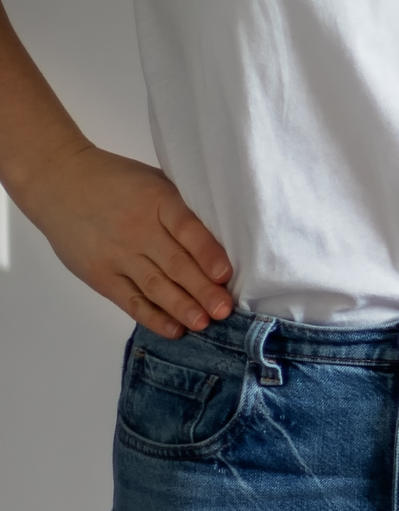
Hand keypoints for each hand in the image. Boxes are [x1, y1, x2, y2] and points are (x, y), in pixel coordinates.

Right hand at [16, 145, 234, 338]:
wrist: (59, 183)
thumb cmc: (119, 181)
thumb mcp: (155, 181)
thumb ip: (184, 207)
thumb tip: (228, 235)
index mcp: (158, 201)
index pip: (186, 229)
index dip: (207, 253)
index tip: (225, 274)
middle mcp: (137, 229)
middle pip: (174, 263)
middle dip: (202, 290)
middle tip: (224, 310)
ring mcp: (117, 254)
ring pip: (154, 286)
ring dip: (181, 307)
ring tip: (203, 323)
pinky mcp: (100, 275)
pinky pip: (129, 300)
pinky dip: (152, 317)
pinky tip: (173, 329)